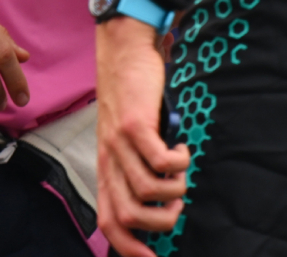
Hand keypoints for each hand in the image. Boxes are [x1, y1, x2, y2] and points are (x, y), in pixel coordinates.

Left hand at [97, 16, 189, 256]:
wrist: (122, 50)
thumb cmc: (131, 98)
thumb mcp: (126, 139)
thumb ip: (136, 167)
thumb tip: (160, 201)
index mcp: (106, 168)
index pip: (109, 221)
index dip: (129, 249)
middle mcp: (108, 159)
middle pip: (129, 216)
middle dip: (161, 223)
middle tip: (177, 206)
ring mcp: (119, 143)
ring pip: (148, 192)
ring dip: (175, 191)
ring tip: (181, 174)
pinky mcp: (135, 124)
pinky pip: (161, 161)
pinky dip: (178, 162)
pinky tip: (180, 148)